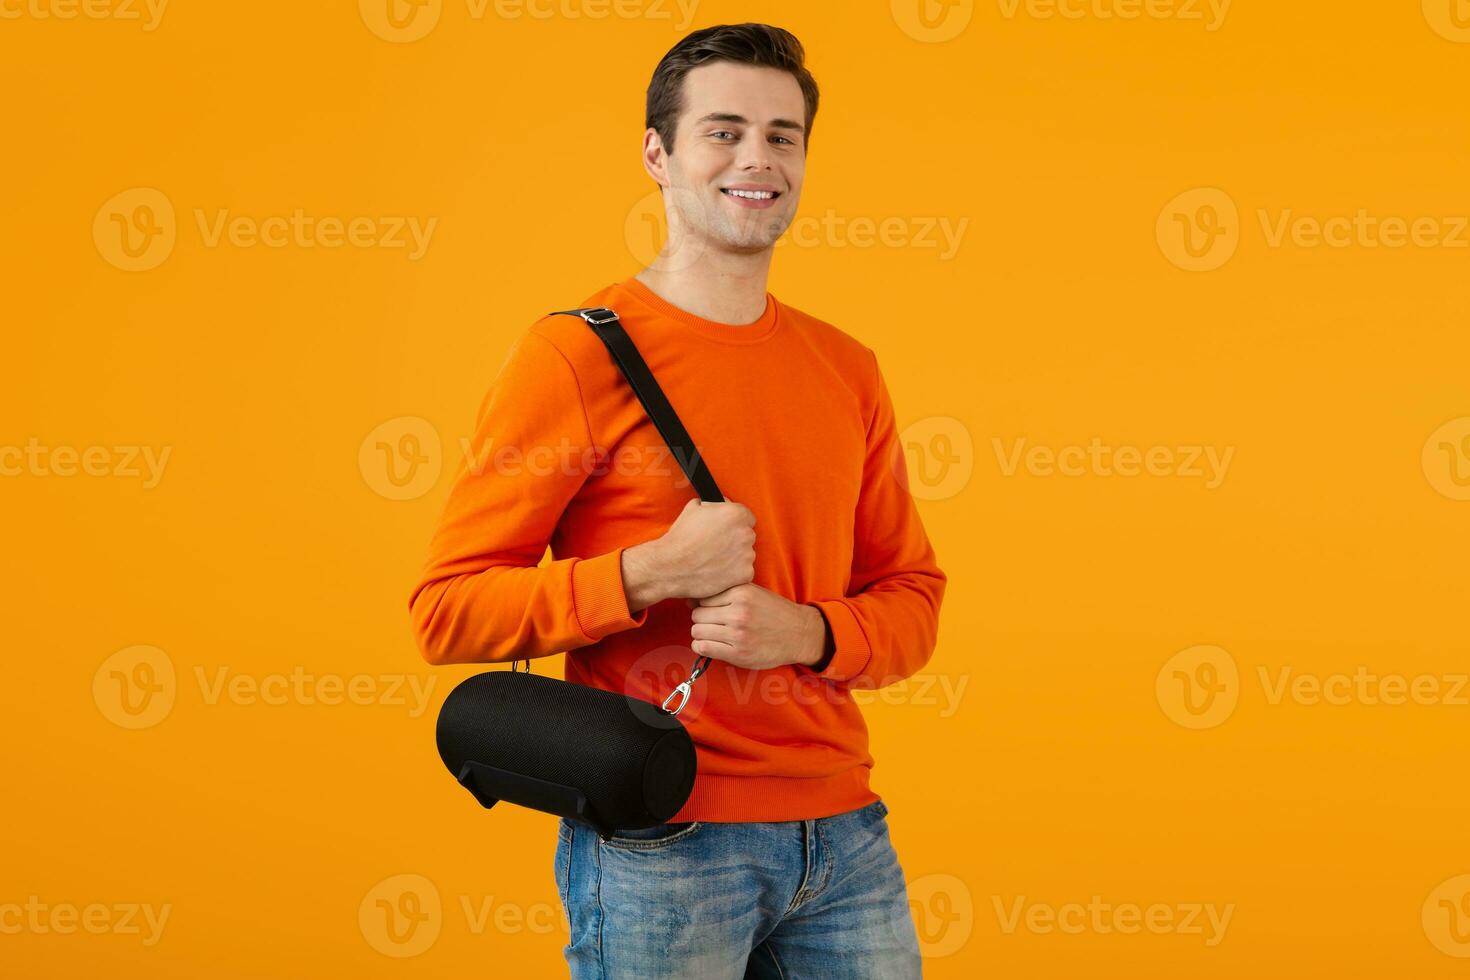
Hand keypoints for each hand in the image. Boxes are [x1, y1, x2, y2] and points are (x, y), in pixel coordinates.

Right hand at [623, 497, 755, 609]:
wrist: (671, 566)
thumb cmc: (681, 537)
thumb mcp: (694, 507)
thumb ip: (714, 504)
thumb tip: (720, 504)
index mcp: (736, 514)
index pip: (747, 517)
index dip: (734, 523)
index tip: (725, 530)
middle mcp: (746, 533)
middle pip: (747, 535)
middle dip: (735, 539)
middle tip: (717, 546)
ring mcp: (747, 555)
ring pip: (746, 554)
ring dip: (735, 556)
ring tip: (714, 560)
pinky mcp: (745, 574)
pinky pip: (744, 572)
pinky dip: (734, 573)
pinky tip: (717, 571)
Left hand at [686, 583, 825, 670]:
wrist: (798, 634)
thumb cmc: (773, 612)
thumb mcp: (753, 592)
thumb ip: (727, 592)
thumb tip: (691, 599)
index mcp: (742, 592)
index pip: (703, 597)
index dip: (703, 605)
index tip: (710, 611)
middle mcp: (739, 612)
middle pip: (697, 614)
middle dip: (701, 620)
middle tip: (712, 624)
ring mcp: (738, 634)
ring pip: (697, 631)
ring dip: (701, 634)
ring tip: (713, 635)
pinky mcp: (738, 653)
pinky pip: (703, 648)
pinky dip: (701, 646)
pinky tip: (710, 645)